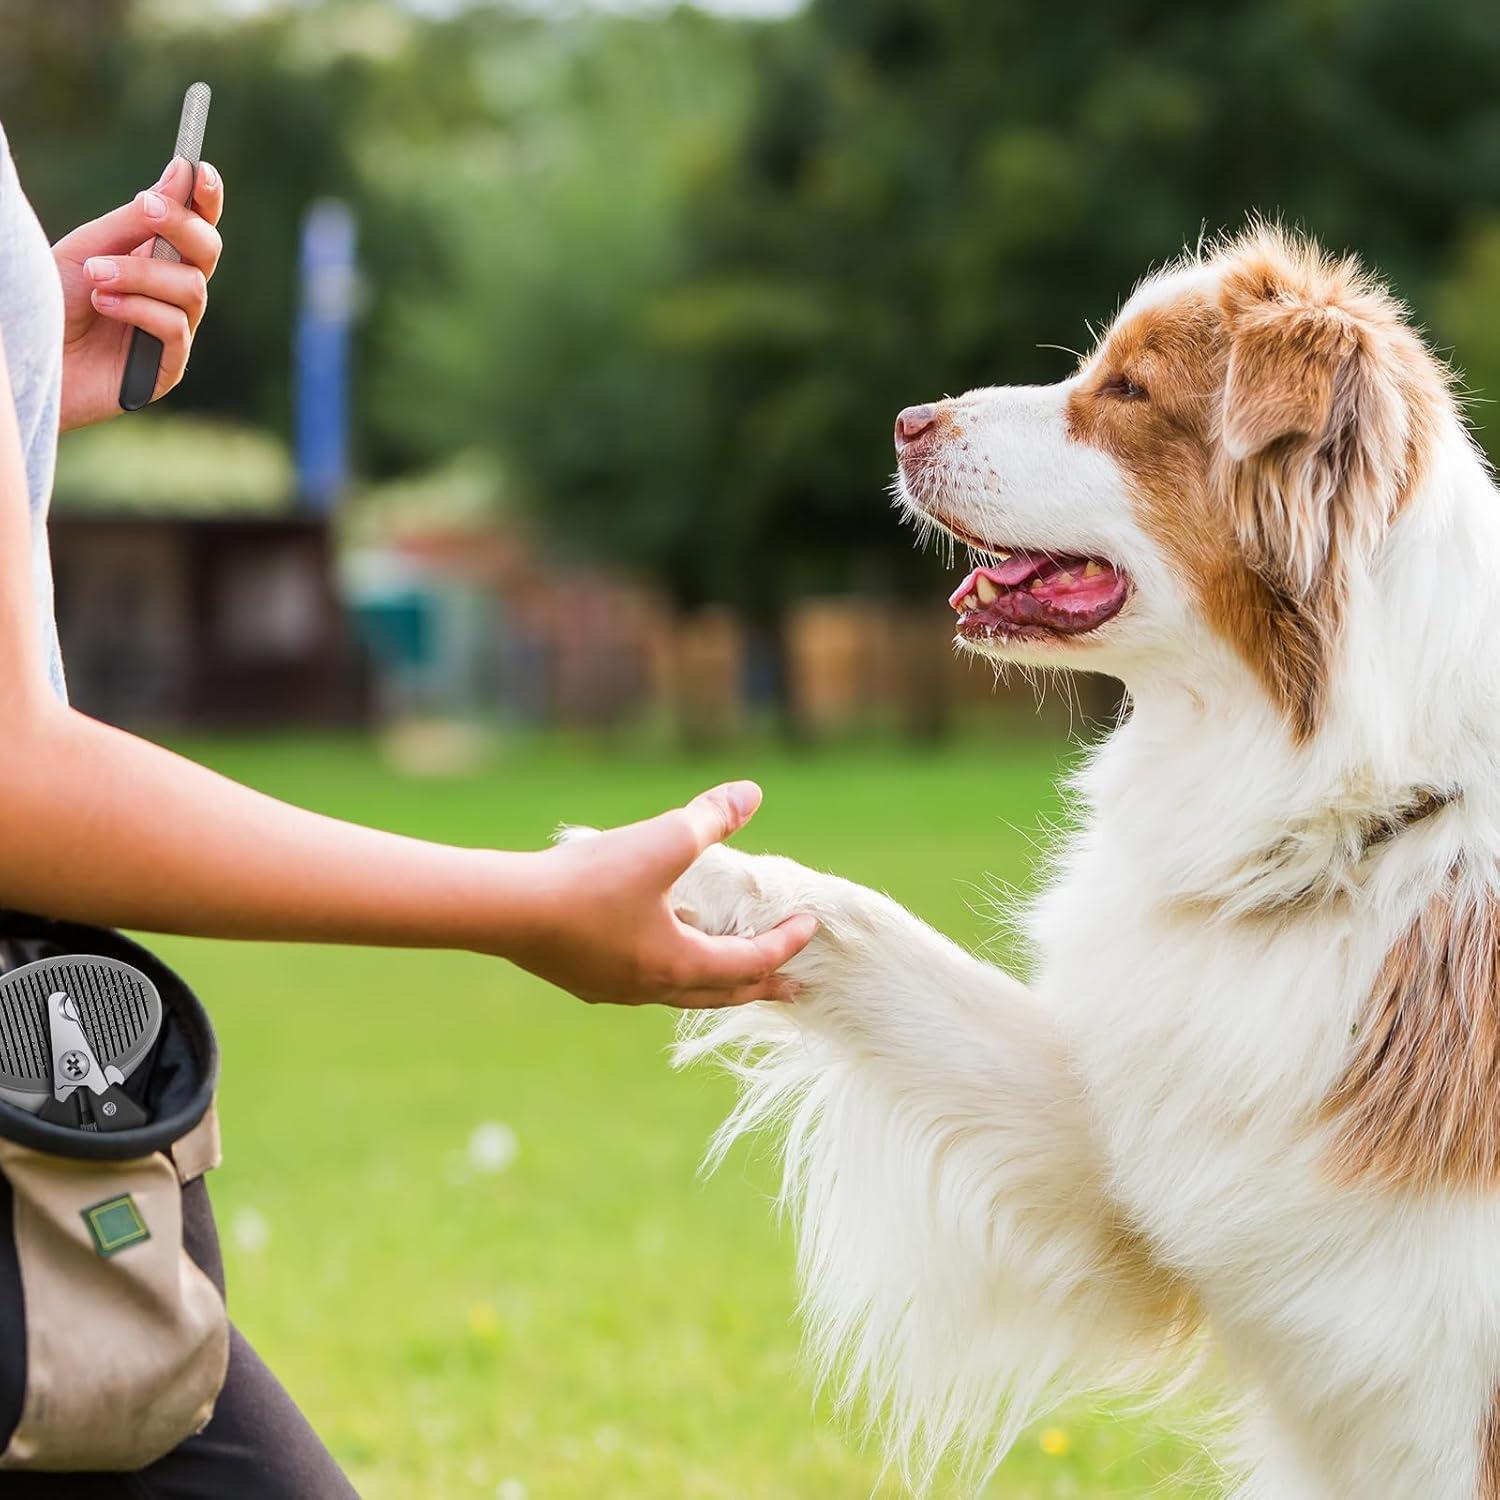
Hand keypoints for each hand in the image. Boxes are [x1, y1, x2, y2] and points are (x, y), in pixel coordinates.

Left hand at [53, 157, 224, 430]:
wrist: (32, 356)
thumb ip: (134, 220)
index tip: (200, 171)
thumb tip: (180, 174)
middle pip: (208, 251)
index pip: (197, 227)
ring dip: (140, 274)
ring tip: (94, 276)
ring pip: (192, 288)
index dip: (206, 199)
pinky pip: (175, 327)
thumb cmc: (52, 301)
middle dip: (181, 225)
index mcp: (155, 260)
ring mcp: (175, 331)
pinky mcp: (169, 367)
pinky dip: (138, 308)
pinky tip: (103, 305)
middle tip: (146, 208)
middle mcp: (172, 294)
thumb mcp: (88, 248)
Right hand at [509, 782, 817, 1007]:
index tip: (809, 927)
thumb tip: (752, 793)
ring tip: (727, 962)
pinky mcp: (583, 978)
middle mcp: (652, 987)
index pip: (750, 962)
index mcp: (680, 964)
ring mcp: (614, 989)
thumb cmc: (589, 882)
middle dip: (760, 986)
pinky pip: (642, 979)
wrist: (505, 910)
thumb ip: (710, 818)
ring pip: (679, 990)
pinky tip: (657, 940)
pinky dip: (668, 965)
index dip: (785, 944)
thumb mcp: (661, 841)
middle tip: (791, 988)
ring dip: (712, 978)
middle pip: (721, 993)